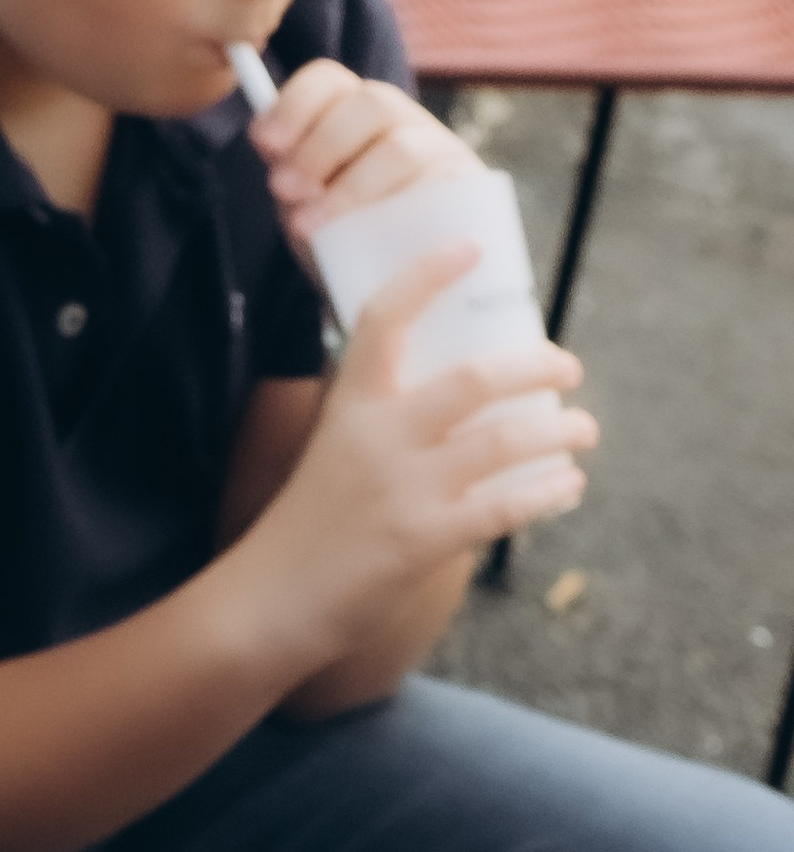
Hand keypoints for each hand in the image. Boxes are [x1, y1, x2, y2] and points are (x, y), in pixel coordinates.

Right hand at [241, 243, 595, 654]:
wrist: (268, 601)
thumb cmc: (305, 526)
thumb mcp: (332, 451)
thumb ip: (382, 422)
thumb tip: (456, 400)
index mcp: (349, 406)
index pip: (383, 320)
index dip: (427, 276)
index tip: (469, 250)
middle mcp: (378, 438)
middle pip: (476, 378)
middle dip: (538, 365)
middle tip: (568, 367)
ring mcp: (403, 489)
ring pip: (507, 441)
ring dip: (560, 431)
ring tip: (583, 429)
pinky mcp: (423, 540)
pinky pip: (507, 506)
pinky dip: (549, 491)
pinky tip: (569, 485)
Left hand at [249, 60, 472, 245]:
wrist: (395, 294)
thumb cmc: (345, 243)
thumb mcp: (306, 209)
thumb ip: (290, 179)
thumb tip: (273, 152)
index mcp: (355, 115)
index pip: (330, 81)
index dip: (295, 103)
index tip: (264, 143)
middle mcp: (401, 121)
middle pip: (371, 103)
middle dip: (320, 146)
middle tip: (283, 190)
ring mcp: (439, 151)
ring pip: (400, 147)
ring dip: (348, 185)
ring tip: (310, 224)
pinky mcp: (467, 189)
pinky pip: (436, 187)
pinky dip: (394, 208)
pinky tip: (369, 234)